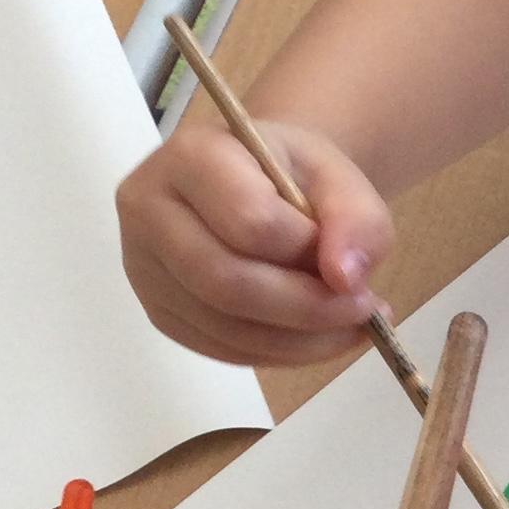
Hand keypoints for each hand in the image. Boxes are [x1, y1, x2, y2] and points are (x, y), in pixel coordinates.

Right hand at [117, 117, 393, 366]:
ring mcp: (144, 266)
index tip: (350, 261)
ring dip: (301, 341)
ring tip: (351, 326)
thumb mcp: (338, 177)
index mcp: (192, 156)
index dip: (308, 251)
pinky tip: (315, 336)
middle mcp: (149, 209)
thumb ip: (356, 219)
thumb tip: (347, 281)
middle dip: (308, 308)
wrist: (256, 183)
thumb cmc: (292, 174)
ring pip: (224, 326)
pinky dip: (279, 353)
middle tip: (364, 311)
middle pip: (226, 282)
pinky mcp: (159, 310)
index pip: (249, 221)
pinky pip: (220, 349)